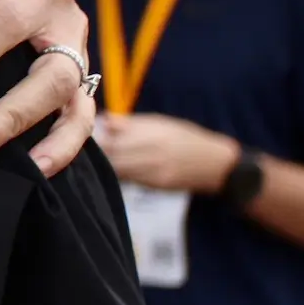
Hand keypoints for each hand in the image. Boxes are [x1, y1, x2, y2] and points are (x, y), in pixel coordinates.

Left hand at [97, 113, 241, 193]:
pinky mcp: (158, 185)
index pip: (113, 134)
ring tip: (101, 159)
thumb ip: (131, 123)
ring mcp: (155, 170)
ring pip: (118, 168)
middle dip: (100, 150)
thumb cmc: (184, 137)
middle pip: (113, 152)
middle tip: (88, 146)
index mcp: (152, 131)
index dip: (97, 135)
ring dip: (107, 164)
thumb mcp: (160, 122)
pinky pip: (130, 180)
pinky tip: (116, 170)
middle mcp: (153, 150)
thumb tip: (103, 120)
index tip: (88, 132)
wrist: (215, 164)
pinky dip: (120, 175)